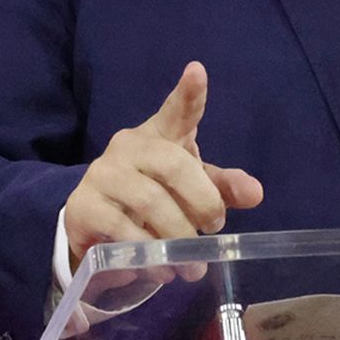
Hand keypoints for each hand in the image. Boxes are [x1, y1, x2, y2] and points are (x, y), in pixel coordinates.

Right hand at [63, 62, 262, 275]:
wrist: (95, 220)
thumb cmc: (153, 192)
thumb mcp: (191, 188)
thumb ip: (222, 187)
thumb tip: (255, 193)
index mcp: (161, 135)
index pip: (176, 111)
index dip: (189, 93)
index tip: (197, 71)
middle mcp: (129, 146)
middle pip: (175, 166)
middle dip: (202, 202)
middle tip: (215, 228)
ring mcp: (103, 174)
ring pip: (150, 201)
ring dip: (178, 236)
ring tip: (193, 263)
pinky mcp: (84, 206)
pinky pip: (122, 229)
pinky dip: (148, 253)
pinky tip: (162, 268)